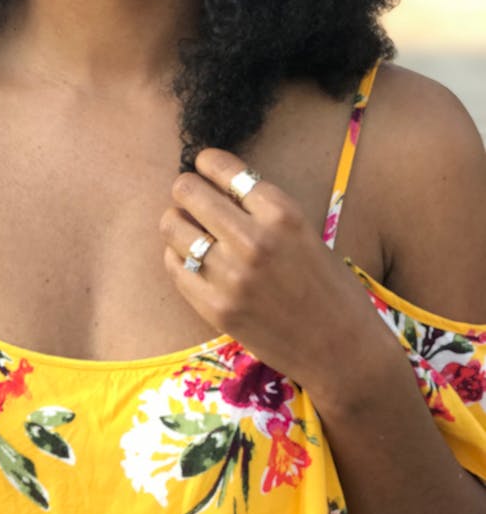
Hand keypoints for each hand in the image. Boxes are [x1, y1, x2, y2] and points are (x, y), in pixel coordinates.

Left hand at [160, 147, 390, 402]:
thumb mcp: (305, 232)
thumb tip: (216, 183)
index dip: (207, 161)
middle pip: (188, 191)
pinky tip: (192, 258)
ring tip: (189, 228)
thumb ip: (263, 209)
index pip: (224, 168)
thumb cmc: (330, 288)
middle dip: (186, 189)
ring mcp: (231, 276)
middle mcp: (253, 240)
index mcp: (282, 214)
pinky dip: (177, 256)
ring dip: (177, 221)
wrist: (343, 352)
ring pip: (172, 226)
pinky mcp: (215, 308)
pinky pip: (174, 265)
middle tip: (191, 196)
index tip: (203, 164)